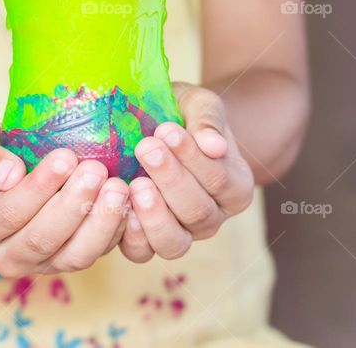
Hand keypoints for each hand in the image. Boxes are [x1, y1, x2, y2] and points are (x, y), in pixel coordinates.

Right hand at [0, 124, 128, 276]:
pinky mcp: (69, 261)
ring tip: (119, 187)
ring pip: (75, 256)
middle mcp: (4, 256)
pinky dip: (116, 230)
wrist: (1, 175)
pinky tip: (129, 202)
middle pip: (42, 240)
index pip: (8, 212)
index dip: (39, 187)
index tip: (66, 157)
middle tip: (97, 170)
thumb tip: (10, 175)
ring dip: (101, 222)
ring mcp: (40, 264)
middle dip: (74, 205)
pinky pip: (96, 253)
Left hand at [120, 83, 253, 261]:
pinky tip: (120, 209)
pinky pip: (142, 252)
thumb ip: (208, 120)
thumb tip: (213, 145)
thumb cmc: (182, 115)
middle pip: (198, 212)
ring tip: (135, 185)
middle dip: (170, 179)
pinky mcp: (148, 242)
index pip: (219, 179)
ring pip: (174, 241)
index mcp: (235, 187)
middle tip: (145, 148)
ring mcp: (181, 234)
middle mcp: (213, 217)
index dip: (192, 157)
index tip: (166, 130)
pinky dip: (131, 236)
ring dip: (153, 215)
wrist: (159, 129)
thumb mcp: (199, 104)